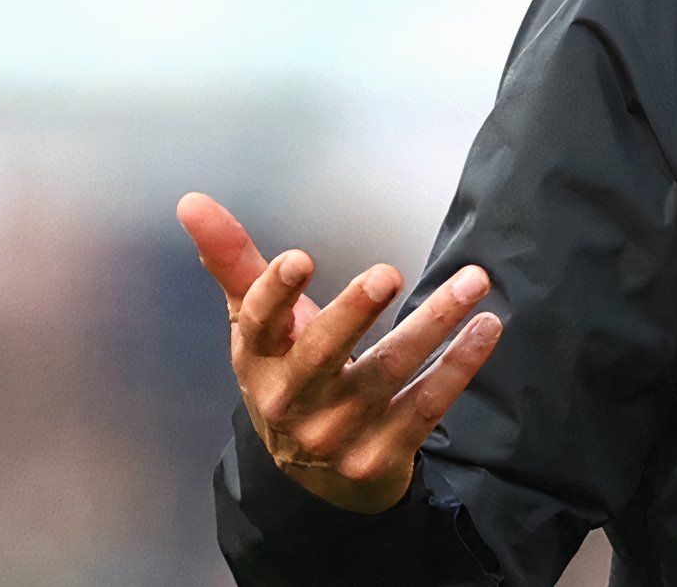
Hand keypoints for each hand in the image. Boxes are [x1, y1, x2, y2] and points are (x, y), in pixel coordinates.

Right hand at [177, 191, 503, 512]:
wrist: (317, 475)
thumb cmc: (289, 373)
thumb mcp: (259, 325)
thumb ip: (234, 262)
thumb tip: (190, 200)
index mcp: (257, 362)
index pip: (257, 326)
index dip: (275, 294)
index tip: (301, 259)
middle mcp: (290, 402)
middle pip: (321, 355)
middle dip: (354, 313)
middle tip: (388, 272)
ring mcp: (336, 434)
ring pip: (387, 373)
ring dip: (434, 323)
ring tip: (473, 280)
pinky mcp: (381, 456)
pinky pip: (425, 406)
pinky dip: (458, 366)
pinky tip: (486, 327)